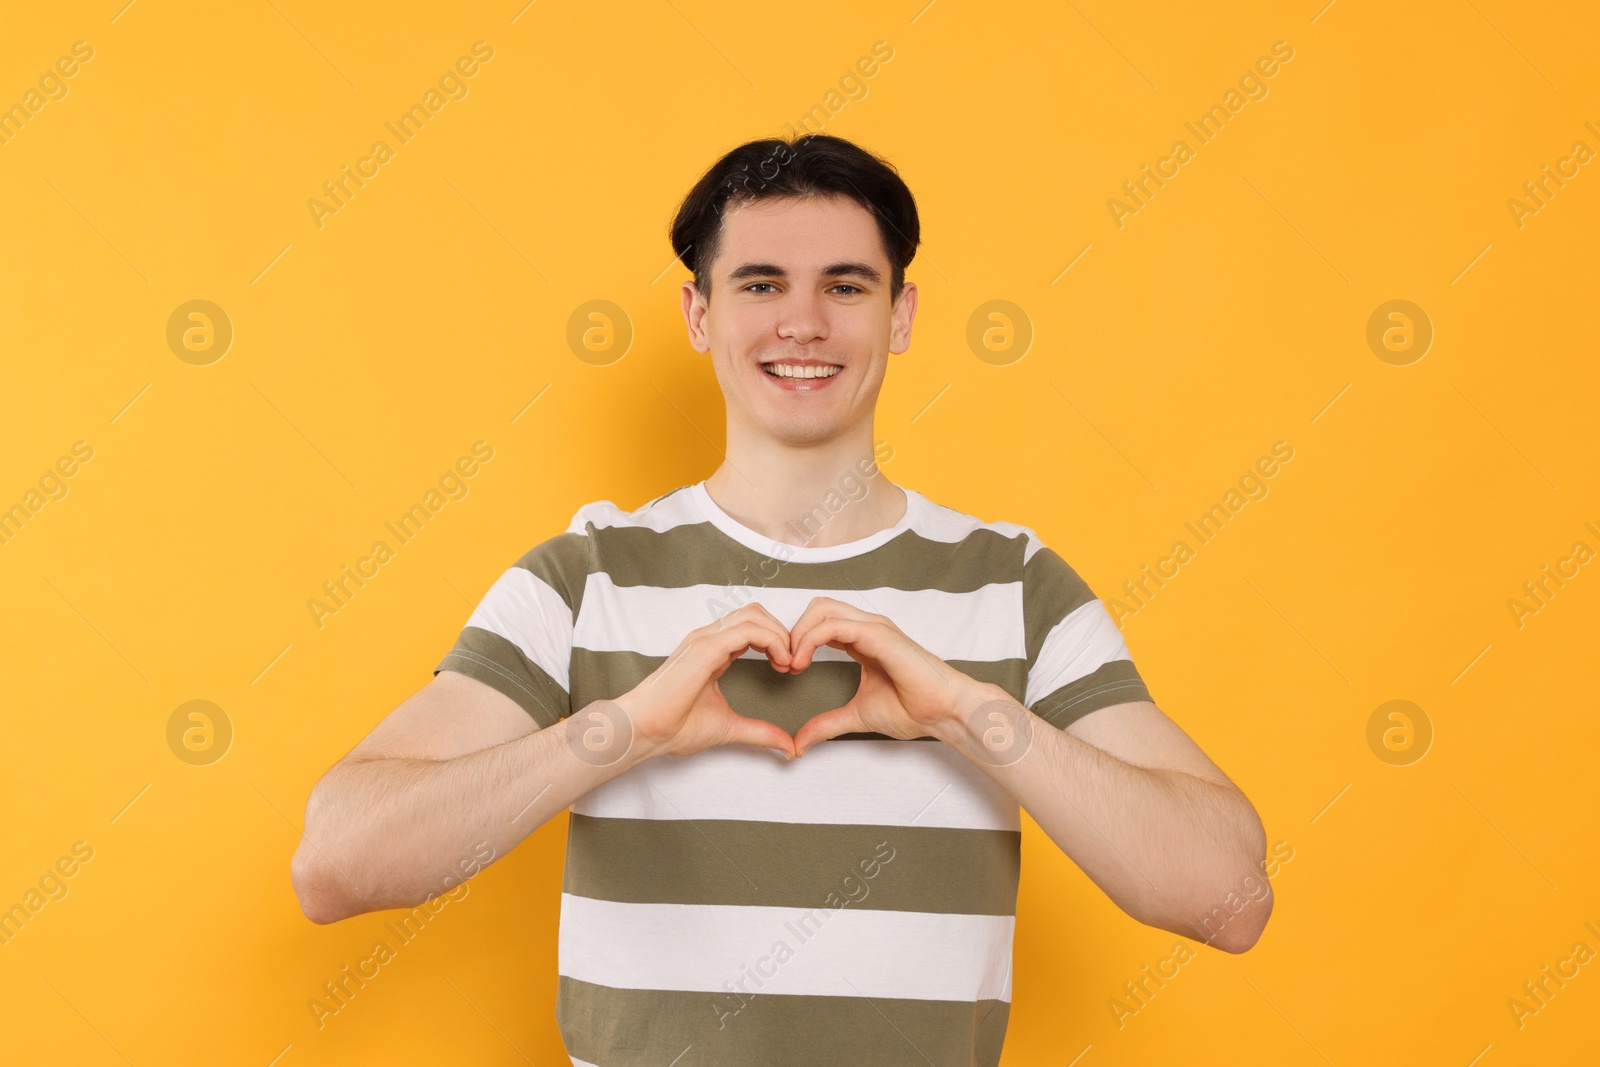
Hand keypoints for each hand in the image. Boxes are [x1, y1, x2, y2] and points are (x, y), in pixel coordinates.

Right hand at [611, 602, 798, 759]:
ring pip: (754, 614)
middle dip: (782, 632)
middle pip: (755, 613)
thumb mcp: (728, 727)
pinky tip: (780, 663)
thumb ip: (759, 731)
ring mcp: (705, 639)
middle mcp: (708, 639)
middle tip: (793, 662)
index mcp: (712, 651)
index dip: (776, 641)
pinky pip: (748, 630)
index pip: (751, 627)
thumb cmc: (673, 727)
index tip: (789, 668)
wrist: (644, 731)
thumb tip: (788, 746)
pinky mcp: (705, 648)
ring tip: (787, 662)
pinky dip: (772, 641)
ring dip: (779, 634)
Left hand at [788, 597, 993, 756]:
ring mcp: (874, 628)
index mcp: (863, 640)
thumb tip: (801, 740)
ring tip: (792, 663)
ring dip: (798, 633)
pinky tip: (803, 662)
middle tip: (785, 663)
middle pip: (818, 607)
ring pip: (822, 609)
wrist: (944, 712)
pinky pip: (834, 625)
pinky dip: (810, 639)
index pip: (821, 622)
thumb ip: (828, 723)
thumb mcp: (858, 715)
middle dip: (793, 631)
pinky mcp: (878, 635)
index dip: (798, 640)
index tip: (787, 669)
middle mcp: (868, 627)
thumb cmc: (915, 709)